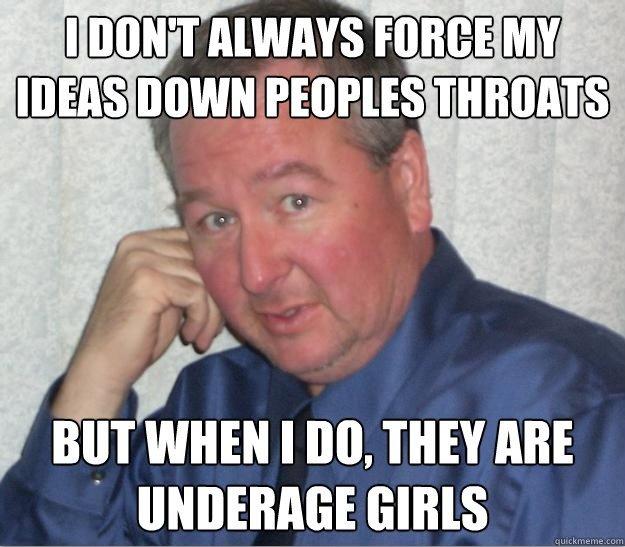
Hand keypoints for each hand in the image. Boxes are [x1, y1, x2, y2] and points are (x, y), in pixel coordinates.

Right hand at [52, 228, 221, 418]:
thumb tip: (230, 262)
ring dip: (211, 313)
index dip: (214, 273)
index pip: (195, 242)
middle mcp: (138, 244)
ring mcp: (140, 260)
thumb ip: (187, 271)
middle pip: (201, 259)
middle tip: (212, 327)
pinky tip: (190, 336)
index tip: (216, 305)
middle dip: (216, 296)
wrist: (106, 364)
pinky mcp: (148, 281)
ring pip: (203, 279)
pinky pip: (196, 294)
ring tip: (202, 336)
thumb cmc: (139, 332)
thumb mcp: (168, 293)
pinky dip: (201, 318)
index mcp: (141, 241)